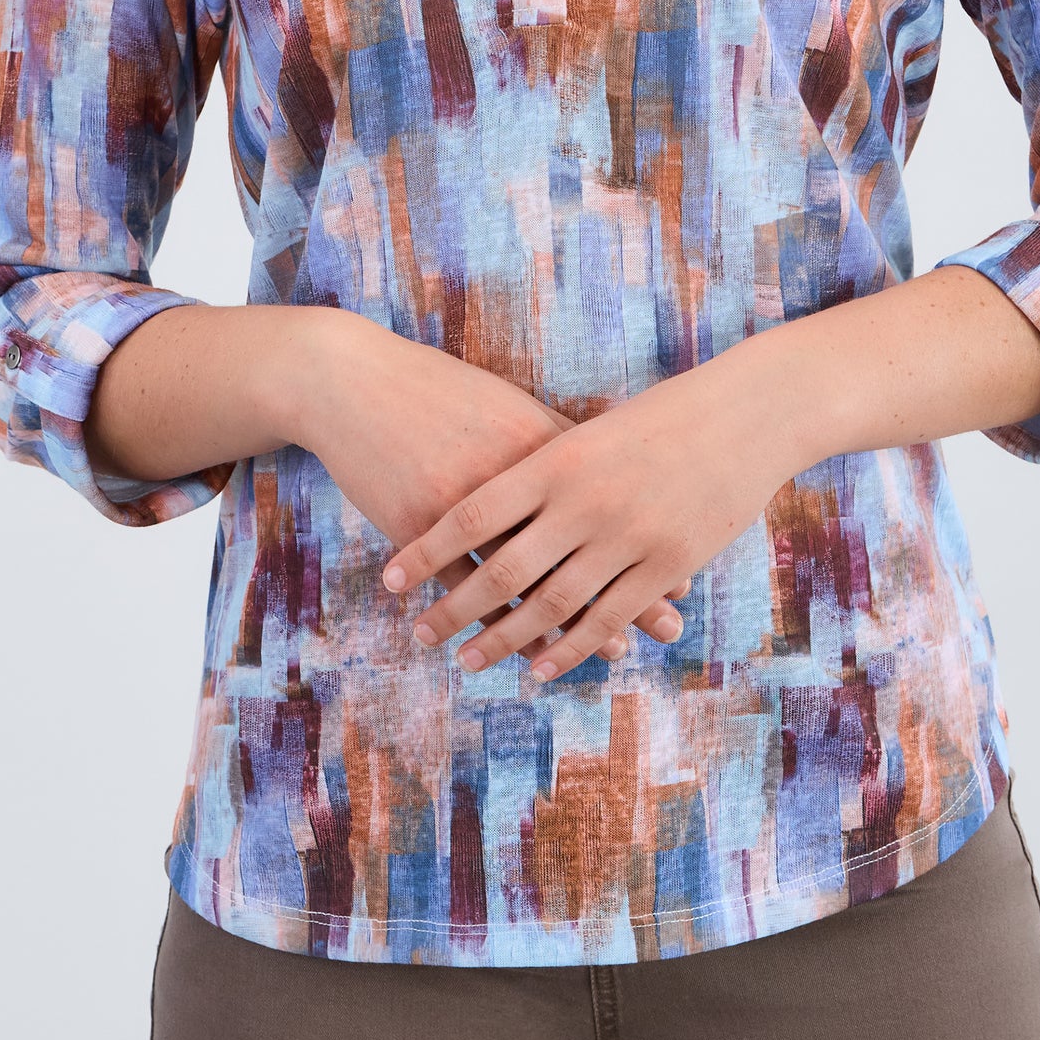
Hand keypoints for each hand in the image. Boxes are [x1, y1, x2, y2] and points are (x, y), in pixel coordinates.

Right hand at [292, 310, 686, 660]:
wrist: (354, 382)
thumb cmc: (438, 393)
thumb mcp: (506, 408)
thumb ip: (557, 445)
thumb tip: (610, 476)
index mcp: (540, 445)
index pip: (608, 507)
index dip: (646, 545)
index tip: (684, 583)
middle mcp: (511, 476)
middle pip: (577, 547)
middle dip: (627, 593)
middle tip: (667, 632)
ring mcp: (462, 502)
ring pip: (520, 579)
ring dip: (559, 625)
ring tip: (596, 657)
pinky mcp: (416, 522)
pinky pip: (457, 584)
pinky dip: (485, 621)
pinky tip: (505, 649)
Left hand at [380, 369, 792, 680]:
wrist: (747, 411)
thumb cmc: (663, 413)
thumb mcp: (591, 431)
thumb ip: (543, 467)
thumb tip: (486, 503)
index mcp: (558, 458)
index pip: (473, 516)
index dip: (427, 552)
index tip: (391, 581)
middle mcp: (585, 501)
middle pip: (503, 570)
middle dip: (454, 609)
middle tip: (421, 635)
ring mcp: (627, 537)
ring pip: (551, 605)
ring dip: (505, 640)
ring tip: (467, 660)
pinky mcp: (665, 566)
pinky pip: (607, 618)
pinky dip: (568, 648)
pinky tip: (540, 668)